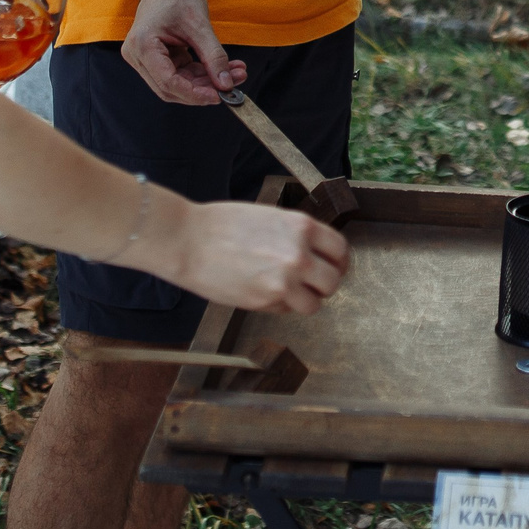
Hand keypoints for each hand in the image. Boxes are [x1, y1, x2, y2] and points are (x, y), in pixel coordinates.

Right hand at [120, 0, 245, 104]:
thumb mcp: (199, 24)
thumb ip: (213, 55)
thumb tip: (226, 82)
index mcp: (142, 46)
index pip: (168, 83)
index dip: (195, 93)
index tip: (220, 95)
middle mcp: (138, 56)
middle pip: (172, 87)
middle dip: (204, 88)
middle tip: (234, 83)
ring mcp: (146, 57)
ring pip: (177, 82)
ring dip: (206, 81)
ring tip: (235, 73)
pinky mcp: (157, 56)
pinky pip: (179, 72)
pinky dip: (201, 72)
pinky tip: (224, 68)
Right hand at [168, 199, 350, 313]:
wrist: (188, 240)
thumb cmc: (222, 225)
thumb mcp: (270, 218)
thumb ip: (295, 235)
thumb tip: (315, 254)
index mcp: (302, 226)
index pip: (340, 249)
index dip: (337, 261)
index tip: (332, 266)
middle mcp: (299, 254)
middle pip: (333, 280)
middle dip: (324, 284)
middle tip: (312, 283)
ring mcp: (284, 280)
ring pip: (315, 303)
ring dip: (305, 300)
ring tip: (288, 291)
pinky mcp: (265, 301)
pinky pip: (287, 310)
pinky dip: (282, 307)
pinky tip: (264, 293)